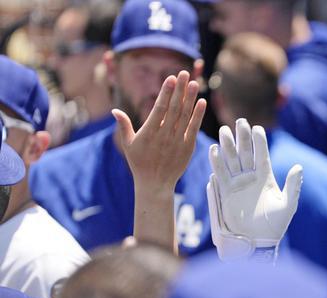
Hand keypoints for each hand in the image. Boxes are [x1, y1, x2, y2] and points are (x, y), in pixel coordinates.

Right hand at [113, 70, 205, 190]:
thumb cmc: (139, 163)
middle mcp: (165, 135)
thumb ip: (124, 126)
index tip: (171, 78)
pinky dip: (198, 116)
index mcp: (150, 131)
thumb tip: (114, 110)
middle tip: (185, 73)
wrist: (155, 184)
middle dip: (180, 90)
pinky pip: (194, 129)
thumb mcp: (128, 144)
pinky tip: (202, 102)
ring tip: (195, 83)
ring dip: (191, 99)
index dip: (167, 92)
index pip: (160, 108)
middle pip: (175, 108)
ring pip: (186, 116)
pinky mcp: (188, 147)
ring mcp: (178, 141)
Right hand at [207, 118, 302, 260]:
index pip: (262, 155)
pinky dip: (217, 162)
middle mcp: (251, 178)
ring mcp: (238, 184)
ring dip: (228, 145)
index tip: (258, 128)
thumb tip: (299, 167)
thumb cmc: (274, 226)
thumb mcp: (287, 205)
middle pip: (245, 153)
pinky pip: (220, 174)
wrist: (257, 242)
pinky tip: (214, 148)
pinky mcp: (226, 192)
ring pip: (232, 160)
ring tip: (225, 130)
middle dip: (242, 138)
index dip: (260, 142)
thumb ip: (292, 186)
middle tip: (240, 121)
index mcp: (266, 179)